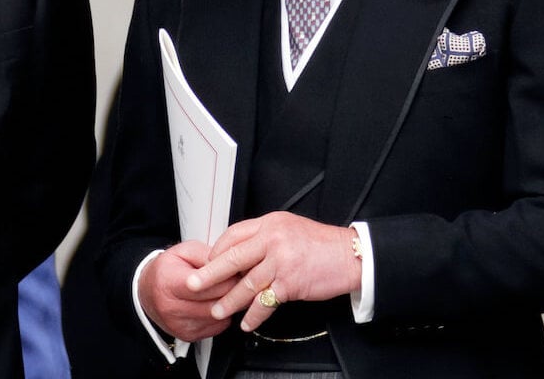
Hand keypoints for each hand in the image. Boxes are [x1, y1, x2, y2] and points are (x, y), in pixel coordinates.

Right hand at [138, 240, 237, 341]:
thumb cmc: (167, 269)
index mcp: (168, 282)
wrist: (147, 291)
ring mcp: (179, 324)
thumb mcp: (184, 251)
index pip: (206, 285)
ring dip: (229, 305)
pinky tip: (217, 303)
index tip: (236, 270)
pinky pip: (217, 327)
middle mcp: (171, 307)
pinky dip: (222, 315)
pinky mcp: (188, 336)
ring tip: (229, 291)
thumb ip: (208, 255)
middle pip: (215, 303)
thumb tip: (231, 266)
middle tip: (238, 281)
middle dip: (232, 291)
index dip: (226, 277)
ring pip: (219, 317)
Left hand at [185, 212, 361, 331]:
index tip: (208, 262)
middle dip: (209, 274)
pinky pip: (266, 301)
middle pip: (232, 257)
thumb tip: (240, 251)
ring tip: (218, 310)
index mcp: (270, 223)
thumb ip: (265, 237)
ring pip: (246, 283)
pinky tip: (247, 322)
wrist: (350, 255)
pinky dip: (255, 315)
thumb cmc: (321, 244)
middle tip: (193, 284)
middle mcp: (273, 239)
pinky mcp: (291, 282)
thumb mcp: (289, 228)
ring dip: (230, 300)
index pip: (234, 234)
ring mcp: (281, 261)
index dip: (218, 250)